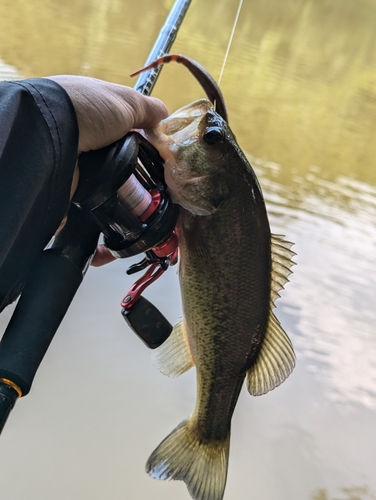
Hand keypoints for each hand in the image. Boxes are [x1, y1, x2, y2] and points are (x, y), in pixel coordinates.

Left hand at [47, 75, 168, 265]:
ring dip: (121, 216)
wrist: (51, 134)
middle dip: (135, 191)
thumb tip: (164, 118)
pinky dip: (101, 236)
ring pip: (105, 204)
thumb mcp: (125, 101)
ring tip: (142, 226)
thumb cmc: (87, 110)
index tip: (159, 170)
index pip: (123, 142)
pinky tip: (117, 243)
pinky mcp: (69, 203)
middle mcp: (83, 152)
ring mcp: (77, 179)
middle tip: (155, 202)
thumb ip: (146, 110)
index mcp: (94, 126)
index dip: (141, 153)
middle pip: (117, 176)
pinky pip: (89, 225)